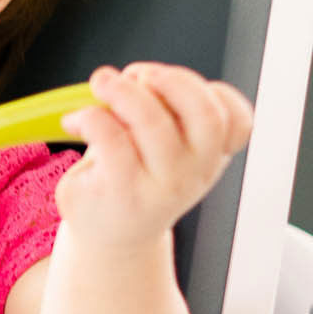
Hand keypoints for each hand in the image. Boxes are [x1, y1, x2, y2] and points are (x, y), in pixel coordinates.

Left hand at [55, 64, 252, 245]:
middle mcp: (194, 173)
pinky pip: (111, 139)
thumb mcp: (158, 146)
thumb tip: (135, 78)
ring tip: (102, 83)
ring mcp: (160, 186)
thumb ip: (160, 110)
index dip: (211, 91)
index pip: (237, 120)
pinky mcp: (121, 191)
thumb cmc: (133, 180)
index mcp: (210, 156)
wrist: (110, 239)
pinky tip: (75, 121)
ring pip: (154, 122)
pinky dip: (91, 117)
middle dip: (172, 79)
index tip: (173, 85)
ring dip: (124, 91)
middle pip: (205, 114)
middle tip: (138, 73)